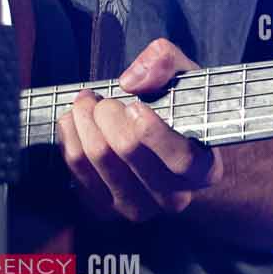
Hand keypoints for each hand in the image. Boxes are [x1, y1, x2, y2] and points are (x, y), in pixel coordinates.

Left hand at [57, 38, 222, 222]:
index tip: (134, 106)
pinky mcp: (105, 209)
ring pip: (97, 158)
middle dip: (106, 112)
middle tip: (102, 98)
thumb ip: (167, 63)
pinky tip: (77, 123)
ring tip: (87, 104)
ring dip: (83, 119)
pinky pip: (75, 168)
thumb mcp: (184, 78)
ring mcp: (138, 207)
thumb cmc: (176, 113)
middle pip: (127, 151)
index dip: (152, 131)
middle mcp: (172, 197)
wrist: (162, 145)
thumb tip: (132, 81)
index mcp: (202, 169)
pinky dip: (70, 136)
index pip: (181, 159)